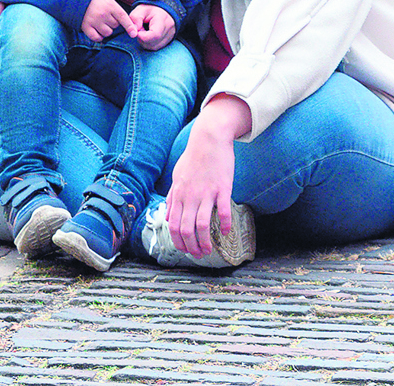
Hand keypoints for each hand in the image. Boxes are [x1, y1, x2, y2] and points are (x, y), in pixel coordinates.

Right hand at [81, 0, 137, 40]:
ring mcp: (94, 22)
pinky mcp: (85, 27)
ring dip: (107, 30)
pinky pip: (96, 38)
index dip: (130, 27)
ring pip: (107, 33)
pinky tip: (97, 30)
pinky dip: (99, 36)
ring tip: (102, 22)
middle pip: (115, 26)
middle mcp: (103, 15)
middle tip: (108, 15)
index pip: (123, 18)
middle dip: (114, 22)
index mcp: (110, 5)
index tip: (134, 34)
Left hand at [129, 3, 175, 49]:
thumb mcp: (141, 9)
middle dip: (142, 38)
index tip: (138, 29)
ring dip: (144, 42)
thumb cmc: (151, 9)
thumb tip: (134, 32)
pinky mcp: (168, 41)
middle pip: (152, 43)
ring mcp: (169, 37)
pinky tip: (148, 35)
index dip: (142, 35)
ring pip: (153, 47)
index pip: (154, 35)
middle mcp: (169, 30)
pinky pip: (156, 47)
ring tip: (144, 31)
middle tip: (140, 29)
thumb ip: (135, 19)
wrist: (163, 10)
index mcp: (162, 20)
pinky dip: (149, 43)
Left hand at [165, 95, 250, 258]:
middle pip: (186, 230)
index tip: (185, 251)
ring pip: (202, 225)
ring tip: (210, 250)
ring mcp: (206, 193)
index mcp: (178, 195)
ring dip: (206, 242)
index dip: (178, 243)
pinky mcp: (222, 188)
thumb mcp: (177, 177)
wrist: (208, 139)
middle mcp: (190, 196)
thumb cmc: (193, 158)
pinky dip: (224, 225)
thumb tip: (167, 216)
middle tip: (199, 255)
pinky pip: (223, 211)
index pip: (173, 226)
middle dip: (192, 247)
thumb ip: (172, 197)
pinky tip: (226, 232)